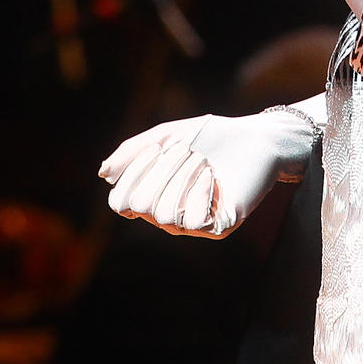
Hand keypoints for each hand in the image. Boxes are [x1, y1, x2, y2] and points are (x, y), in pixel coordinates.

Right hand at [99, 106, 320, 237]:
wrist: (259, 139)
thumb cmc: (212, 136)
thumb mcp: (167, 135)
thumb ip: (134, 151)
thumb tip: (103, 174)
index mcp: (153, 194)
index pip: (121, 202)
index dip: (133, 175)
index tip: (156, 148)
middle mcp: (168, 214)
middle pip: (141, 206)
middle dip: (161, 172)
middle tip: (186, 150)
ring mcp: (192, 224)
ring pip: (164, 216)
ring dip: (182, 179)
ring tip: (202, 159)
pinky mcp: (217, 228)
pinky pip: (193, 222)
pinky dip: (200, 194)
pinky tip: (213, 177)